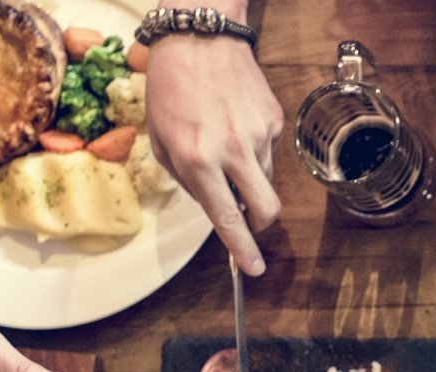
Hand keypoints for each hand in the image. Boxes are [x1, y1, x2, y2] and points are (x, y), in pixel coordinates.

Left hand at [145, 34, 283, 275]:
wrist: (199, 38)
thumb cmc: (171, 88)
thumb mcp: (162, 140)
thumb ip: (187, 179)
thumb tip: (216, 205)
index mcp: (198, 159)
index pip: (227, 217)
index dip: (242, 248)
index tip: (252, 269)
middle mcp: (232, 150)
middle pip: (266, 209)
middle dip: (260, 223)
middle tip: (249, 219)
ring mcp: (258, 135)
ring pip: (265, 179)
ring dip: (250, 178)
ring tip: (228, 147)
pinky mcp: (274, 120)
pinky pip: (269, 150)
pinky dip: (254, 148)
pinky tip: (236, 124)